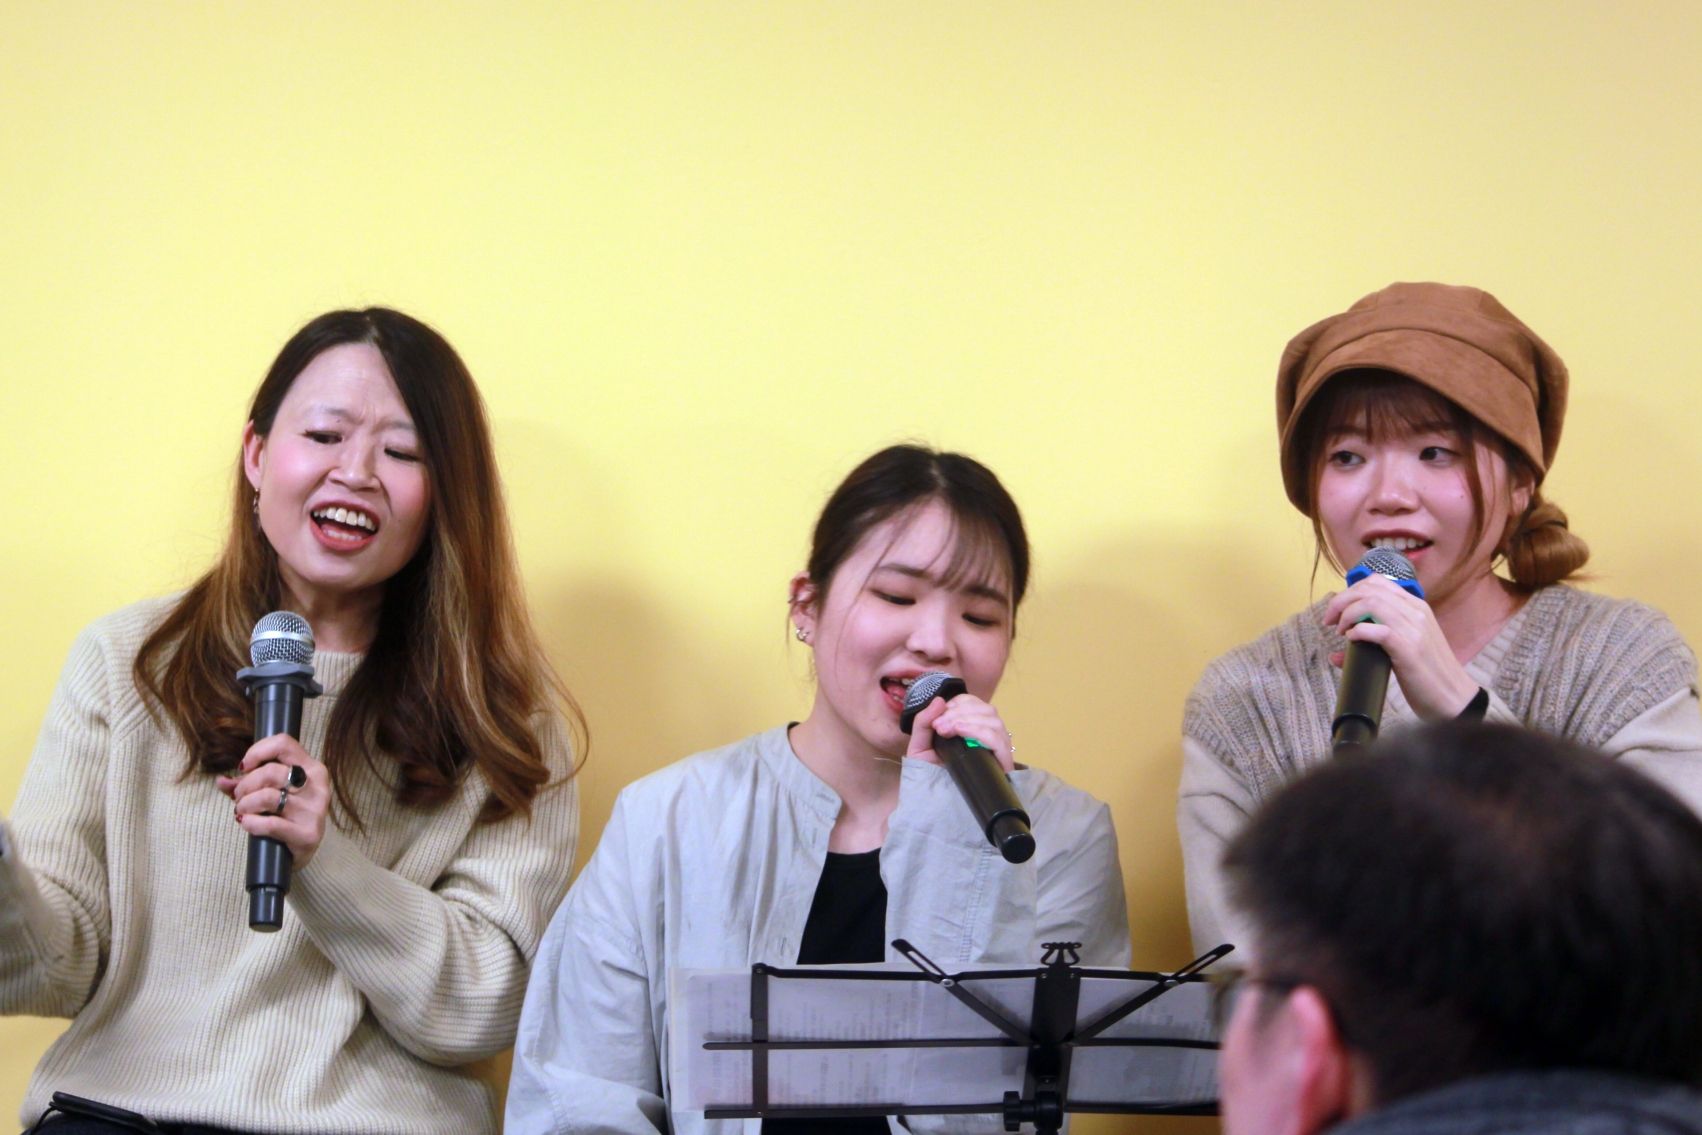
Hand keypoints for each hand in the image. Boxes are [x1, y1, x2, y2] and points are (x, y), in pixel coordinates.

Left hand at [216, 735, 330, 870]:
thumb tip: (221, 781)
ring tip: (242, 811)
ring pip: (268, 796)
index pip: (284, 744)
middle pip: (271, 772)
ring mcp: (314, 811)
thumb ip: (244, 784)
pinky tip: (247, 823)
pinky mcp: (307, 834)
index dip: (258, 751)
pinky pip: (270, 824)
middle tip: (239, 797)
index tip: (244, 767)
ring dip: (246, 804)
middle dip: (246, 785)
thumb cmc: (284, 816)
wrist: (299, 854)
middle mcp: (317, 786)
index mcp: (312, 768)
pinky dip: (251, 823)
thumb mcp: (269, 793)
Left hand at [903, 693, 1015, 771]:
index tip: (939, 717)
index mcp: (971, 728)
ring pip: (994, 721)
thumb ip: (923, 721)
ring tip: (946, 730)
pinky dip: (980, 731)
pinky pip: (999, 740)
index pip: (974, 704)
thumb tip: (940, 700)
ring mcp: (996, 750)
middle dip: (960, 712)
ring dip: (967, 720)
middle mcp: (987, 737)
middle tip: (939, 726)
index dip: (958, 704)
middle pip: (987, 710)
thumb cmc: (929, 773)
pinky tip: (961, 732)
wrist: (932, 800)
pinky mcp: (1001, 765)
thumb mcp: (919, 745)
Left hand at [1322, 574, 1479, 720]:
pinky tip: (1352, 640)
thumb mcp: (1403, 650)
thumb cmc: (1427, 676)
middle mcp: (1416, 611)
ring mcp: (1414, 628)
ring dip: (1347, 614)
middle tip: (1330, 621)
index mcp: (1416, 607)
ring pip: (1371, 603)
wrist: (1454, 698)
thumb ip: (1375, 643)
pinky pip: (1377, 629)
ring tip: (1341, 631)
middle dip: (1341, 601)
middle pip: (1369, 589)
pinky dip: (1358, 632)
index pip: (1378, 582)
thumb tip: (1336, 655)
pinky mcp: (1409, 648)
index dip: (1350, 591)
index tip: (1337, 611)